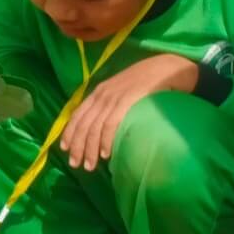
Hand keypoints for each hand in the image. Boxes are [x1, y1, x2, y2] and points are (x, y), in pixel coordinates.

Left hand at [60, 54, 197, 170]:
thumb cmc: (147, 82)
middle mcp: (102, 94)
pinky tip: (105, 154)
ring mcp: (114, 97)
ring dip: (90, 149)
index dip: (69, 133)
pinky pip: (111, 124)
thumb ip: (111, 105)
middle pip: (83, 124)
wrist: (168, 68)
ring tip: (90, 165)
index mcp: (99, 91)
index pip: (77, 114)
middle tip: (76, 164)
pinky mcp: (127, 101)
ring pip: (94, 127)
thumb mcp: (122, 91)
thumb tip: (103, 128)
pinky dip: (105, 140)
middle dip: (77, 146)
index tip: (64, 149)